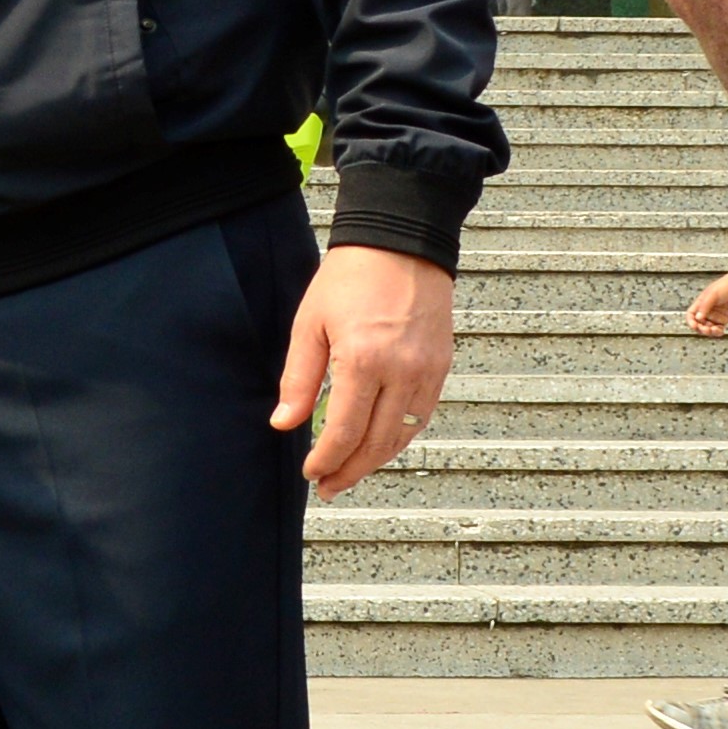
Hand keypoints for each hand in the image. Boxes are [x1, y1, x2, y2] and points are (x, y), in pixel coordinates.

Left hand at [273, 248, 454, 500]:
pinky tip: (381, 442)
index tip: (312, 473)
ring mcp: (427, 371)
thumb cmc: (352, 275)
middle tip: (329, 485)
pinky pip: (423, 416)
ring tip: (351, 470)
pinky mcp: (442, 366)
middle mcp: (402, 372)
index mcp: (364, 361)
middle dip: (350, 471)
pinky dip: (400, 437)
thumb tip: (285, 422)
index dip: (326, 460)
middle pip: (377, 444)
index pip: (344, 432)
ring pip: (403, 436)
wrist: (401, 242)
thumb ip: (299, 378)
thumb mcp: (310, 323)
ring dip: (376, 460)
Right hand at [685, 270, 727, 336]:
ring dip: (709, 332)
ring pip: (708, 328)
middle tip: (706, 330)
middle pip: (699, 323)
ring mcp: (716, 315)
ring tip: (714, 330)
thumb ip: (704, 306)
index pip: (691, 314)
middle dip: (701, 328)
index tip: (695, 326)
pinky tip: (720, 330)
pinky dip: (717, 332)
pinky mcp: (724, 319)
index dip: (691, 321)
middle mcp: (707, 310)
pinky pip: (718, 329)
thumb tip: (698, 317)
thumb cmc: (727, 285)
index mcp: (701, 302)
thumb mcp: (713, 294)